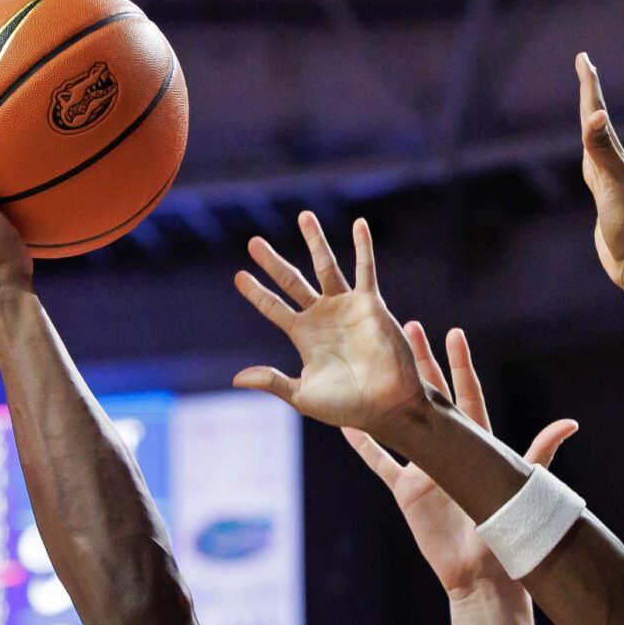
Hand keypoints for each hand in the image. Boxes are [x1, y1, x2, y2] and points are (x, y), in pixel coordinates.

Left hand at [231, 214, 431, 434]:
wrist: (387, 405)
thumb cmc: (348, 407)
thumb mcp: (303, 396)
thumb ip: (272, 381)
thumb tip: (236, 378)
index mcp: (304, 336)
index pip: (273, 307)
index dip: (256, 292)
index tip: (238, 276)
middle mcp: (323, 317)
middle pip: (291, 281)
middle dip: (272, 262)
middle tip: (254, 242)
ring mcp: (346, 307)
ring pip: (326, 266)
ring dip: (315, 241)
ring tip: (303, 216)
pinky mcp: (370, 304)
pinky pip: (366, 270)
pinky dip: (363, 246)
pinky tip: (359, 224)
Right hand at [346, 324, 577, 597]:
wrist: (483, 572)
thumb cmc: (511, 529)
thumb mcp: (524, 485)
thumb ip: (541, 452)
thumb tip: (571, 423)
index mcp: (478, 443)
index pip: (467, 394)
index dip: (460, 364)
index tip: (454, 333)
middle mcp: (449, 450)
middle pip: (431, 397)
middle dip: (420, 363)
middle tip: (407, 328)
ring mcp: (425, 468)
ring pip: (401, 422)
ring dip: (389, 394)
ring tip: (372, 363)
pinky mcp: (408, 491)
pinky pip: (380, 462)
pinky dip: (364, 444)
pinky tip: (346, 423)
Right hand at [576, 54, 623, 286]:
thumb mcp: (614, 184)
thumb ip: (603, 150)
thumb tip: (597, 114)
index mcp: (615, 157)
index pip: (597, 113)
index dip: (589, 85)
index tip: (583, 58)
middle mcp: (613, 164)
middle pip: (597, 120)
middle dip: (589, 91)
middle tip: (583, 65)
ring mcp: (609, 180)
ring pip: (596, 141)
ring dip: (590, 118)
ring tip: (588, 102)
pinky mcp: (606, 199)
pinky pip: (594, 165)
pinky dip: (589, 150)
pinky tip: (590, 154)